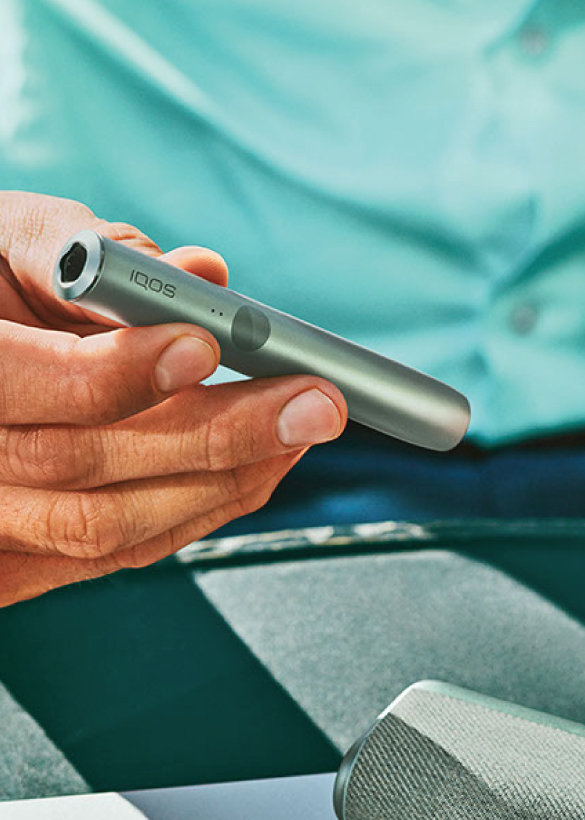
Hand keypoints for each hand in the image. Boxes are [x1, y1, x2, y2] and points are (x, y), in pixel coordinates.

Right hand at [0, 191, 346, 606]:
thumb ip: (80, 249)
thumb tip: (203, 276)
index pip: (25, 385)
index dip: (120, 373)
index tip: (204, 346)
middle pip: (85, 468)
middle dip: (215, 436)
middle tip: (312, 402)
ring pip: (105, 525)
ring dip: (219, 483)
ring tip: (296, 431)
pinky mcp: (18, 560)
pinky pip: (113, 552)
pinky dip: (192, 513)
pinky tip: (252, 471)